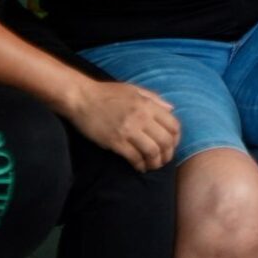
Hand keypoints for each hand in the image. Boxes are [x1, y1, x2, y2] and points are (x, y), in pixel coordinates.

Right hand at [62, 80, 180, 172]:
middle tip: (164, 160)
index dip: (176, 138)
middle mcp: (141, 118)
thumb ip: (154, 98)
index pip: (173, 125)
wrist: (82, 98)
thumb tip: (172, 108)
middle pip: (165, 141)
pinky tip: (140, 167)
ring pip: (152, 151)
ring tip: (153, 166)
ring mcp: (128, 130)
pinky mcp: (115, 142)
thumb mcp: (134, 89)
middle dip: (168, 154)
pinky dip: (140, 165)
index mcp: (148, 105)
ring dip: (156, 162)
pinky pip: (134, 157)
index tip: (172, 145)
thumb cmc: (107, 93)